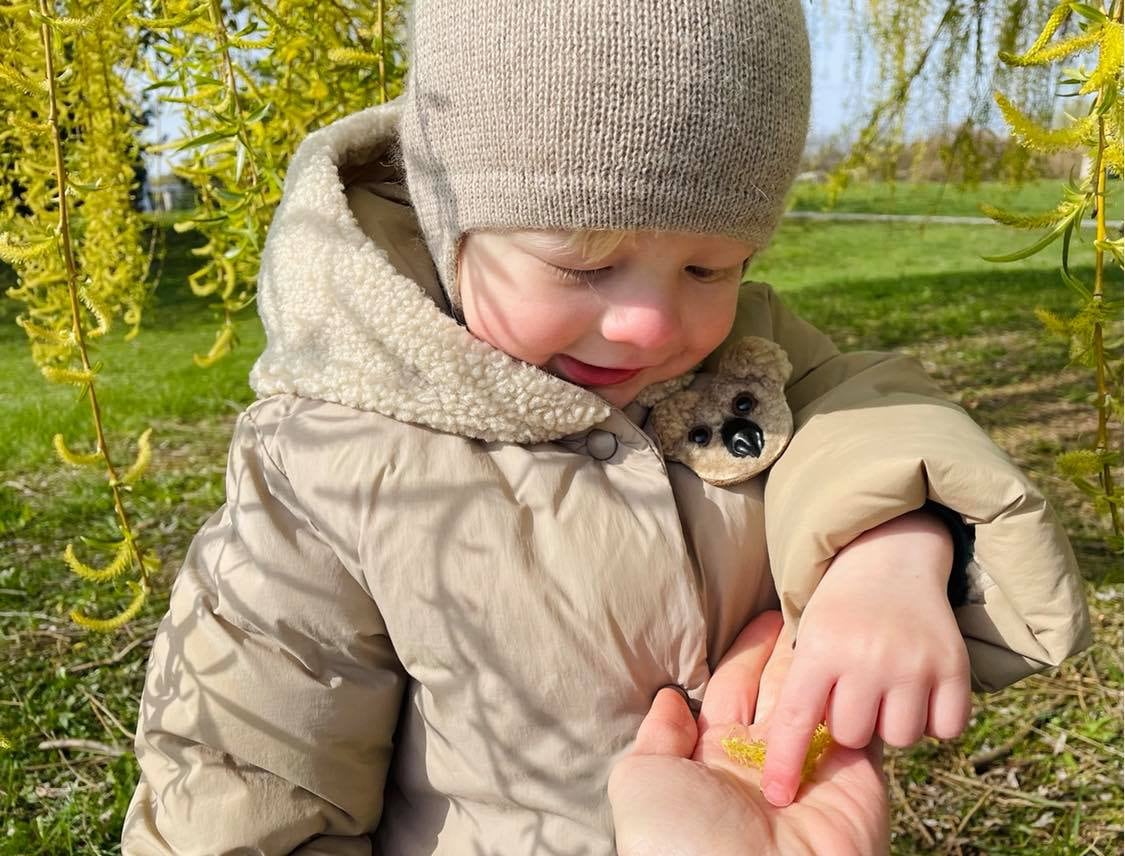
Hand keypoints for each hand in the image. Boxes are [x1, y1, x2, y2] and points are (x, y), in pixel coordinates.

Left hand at [609, 612, 888, 855]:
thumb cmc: (681, 842)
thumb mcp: (644, 782)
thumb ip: (657, 737)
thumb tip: (668, 698)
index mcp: (715, 757)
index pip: (734, 689)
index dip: (748, 652)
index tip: (765, 614)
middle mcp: (765, 761)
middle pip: (782, 689)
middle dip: (793, 649)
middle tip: (806, 604)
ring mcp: (813, 770)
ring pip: (823, 701)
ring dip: (831, 663)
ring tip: (838, 618)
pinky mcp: (857, 782)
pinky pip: (862, 729)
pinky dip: (863, 695)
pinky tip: (861, 654)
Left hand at [761, 510, 970, 806]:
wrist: (889, 554)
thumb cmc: (838, 607)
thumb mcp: (805, 636)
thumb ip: (801, 688)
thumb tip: (788, 751)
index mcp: (819, 649)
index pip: (797, 718)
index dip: (786, 761)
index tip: (778, 796)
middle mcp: (866, 657)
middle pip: (852, 734)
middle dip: (849, 723)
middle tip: (855, 690)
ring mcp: (913, 662)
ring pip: (901, 736)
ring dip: (893, 720)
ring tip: (887, 684)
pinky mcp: (954, 667)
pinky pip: (946, 728)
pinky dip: (935, 718)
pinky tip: (920, 690)